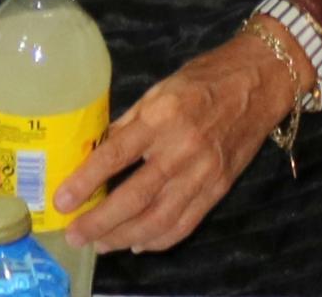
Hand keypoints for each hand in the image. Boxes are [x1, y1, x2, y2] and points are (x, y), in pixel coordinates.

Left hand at [62, 34, 302, 254]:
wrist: (260, 82)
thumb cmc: (205, 79)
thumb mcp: (161, 89)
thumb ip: (130, 123)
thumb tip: (99, 152)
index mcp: (162, 117)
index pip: (116, 155)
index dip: (86, 181)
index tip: (61, 201)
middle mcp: (182, 148)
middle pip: (134, 198)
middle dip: (98, 222)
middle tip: (74, 234)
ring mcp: (203, 172)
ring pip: (157, 219)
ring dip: (123, 237)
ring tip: (100, 243)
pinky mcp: (219, 188)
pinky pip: (184, 224)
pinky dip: (158, 240)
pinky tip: (137, 243)